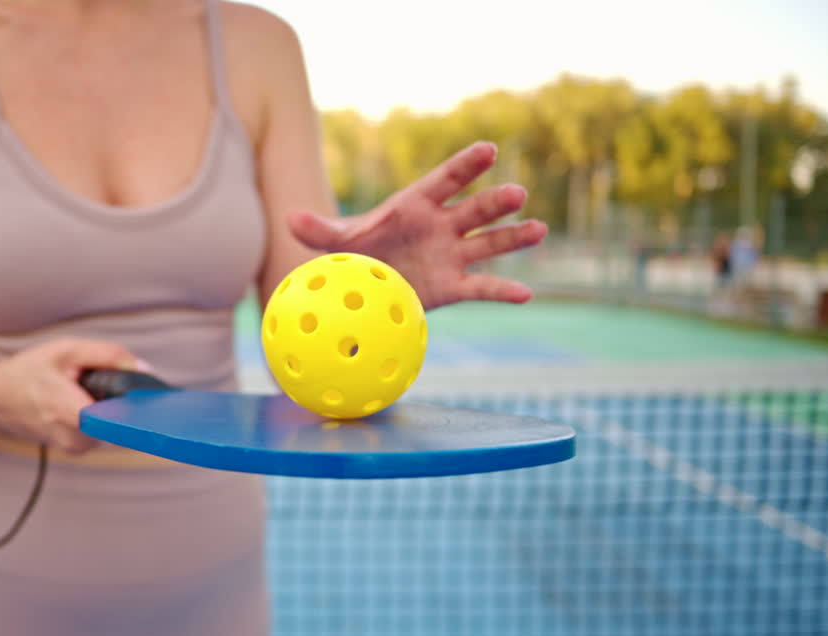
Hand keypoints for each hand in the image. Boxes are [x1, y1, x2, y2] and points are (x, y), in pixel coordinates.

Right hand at [0, 339, 145, 453]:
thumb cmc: (29, 373)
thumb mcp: (66, 351)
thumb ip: (109, 356)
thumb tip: (143, 369)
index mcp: (69, 412)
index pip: (119, 421)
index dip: (141, 410)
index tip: (157, 402)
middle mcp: (75, 437)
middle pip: (122, 419)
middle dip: (121, 398)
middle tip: (100, 380)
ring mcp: (76, 447)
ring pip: (114, 425)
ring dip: (110, 405)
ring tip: (85, 389)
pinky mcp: (77, 449)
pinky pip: (103, 429)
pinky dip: (101, 413)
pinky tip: (84, 400)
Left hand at [287, 141, 546, 309]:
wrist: (365, 285)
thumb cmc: (357, 253)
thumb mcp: (337, 243)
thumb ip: (319, 231)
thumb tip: (290, 219)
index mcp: (416, 205)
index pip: (445, 180)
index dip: (467, 166)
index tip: (489, 150)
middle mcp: (442, 226)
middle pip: (474, 211)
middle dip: (495, 202)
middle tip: (516, 194)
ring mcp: (452, 255)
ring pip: (488, 244)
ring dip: (513, 237)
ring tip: (537, 230)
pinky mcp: (454, 286)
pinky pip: (483, 287)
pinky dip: (503, 290)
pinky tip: (525, 294)